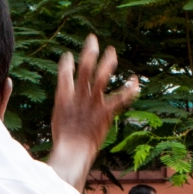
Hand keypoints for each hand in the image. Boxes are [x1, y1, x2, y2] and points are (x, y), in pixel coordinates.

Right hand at [46, 36, 139, 191]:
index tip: (68, 56)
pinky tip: (135, 81)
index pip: (63, 74)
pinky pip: (121, 99)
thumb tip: (63, 111)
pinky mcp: (105, 113)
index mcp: (63, 98)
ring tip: (112, 52)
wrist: (72, 153)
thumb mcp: (57, 123)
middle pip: (84, 69)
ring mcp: (93, 103)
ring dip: (107, 62)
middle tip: (93, 40)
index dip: (66, 64)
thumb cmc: (63, 143)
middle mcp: (78, 96)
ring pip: (101, 77)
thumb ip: (62, 111)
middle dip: (89, 52)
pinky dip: (130, 90)